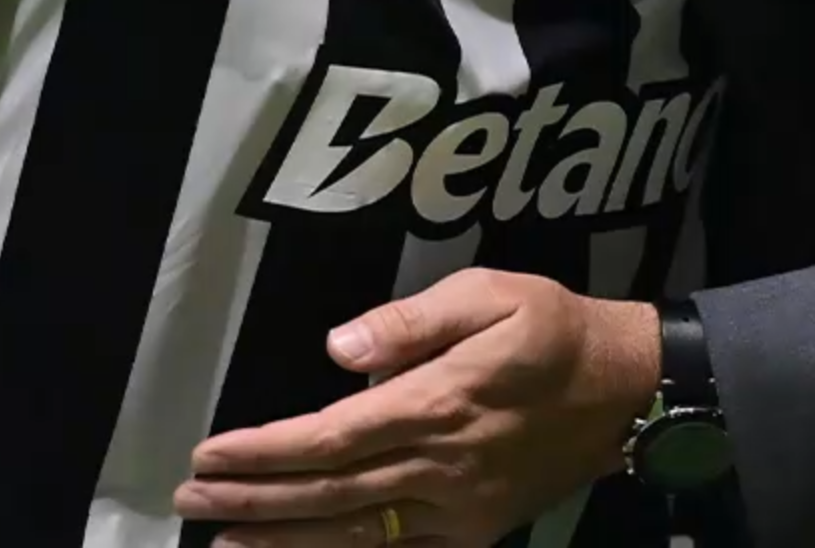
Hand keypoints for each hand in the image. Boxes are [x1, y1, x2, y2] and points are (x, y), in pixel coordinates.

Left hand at [172, 269, 662, 546]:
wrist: (626, 388)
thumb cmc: (553, 325)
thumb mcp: (492, 292)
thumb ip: (412, 321)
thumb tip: (337, 348)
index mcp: (440, 402)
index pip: (332, 437)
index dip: (266, 452)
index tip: (210, 454)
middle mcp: (440, 465)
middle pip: (329, 493)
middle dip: (253, 500)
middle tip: (189, 501)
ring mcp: (458, 509)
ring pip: (354, 534)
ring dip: (281, 540)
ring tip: (221, 540)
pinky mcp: (475, 531)